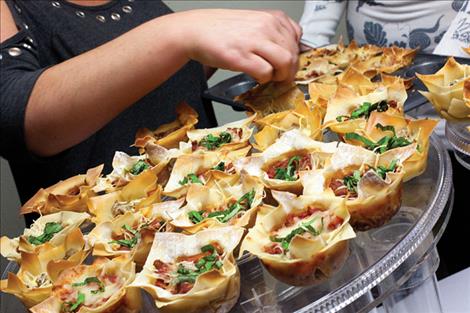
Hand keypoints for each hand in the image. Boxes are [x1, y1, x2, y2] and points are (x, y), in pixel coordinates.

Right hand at [173, 9, 300, 82]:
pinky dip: (264, 79)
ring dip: (280, 76)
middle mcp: (266, 26)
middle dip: (288, 70)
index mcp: (271, 17)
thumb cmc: (222, 29)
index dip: (293, 55)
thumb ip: (272, 33)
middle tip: (279, 76)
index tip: (287, 63)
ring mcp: (254, 41)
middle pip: (293, 54)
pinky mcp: (242, 56)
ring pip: (285, 63)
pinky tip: (255, 77)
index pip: (297, 38)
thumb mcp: (254, 23)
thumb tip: (289, 52)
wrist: (196, 31)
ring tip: (269, 77)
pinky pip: (266, 73)